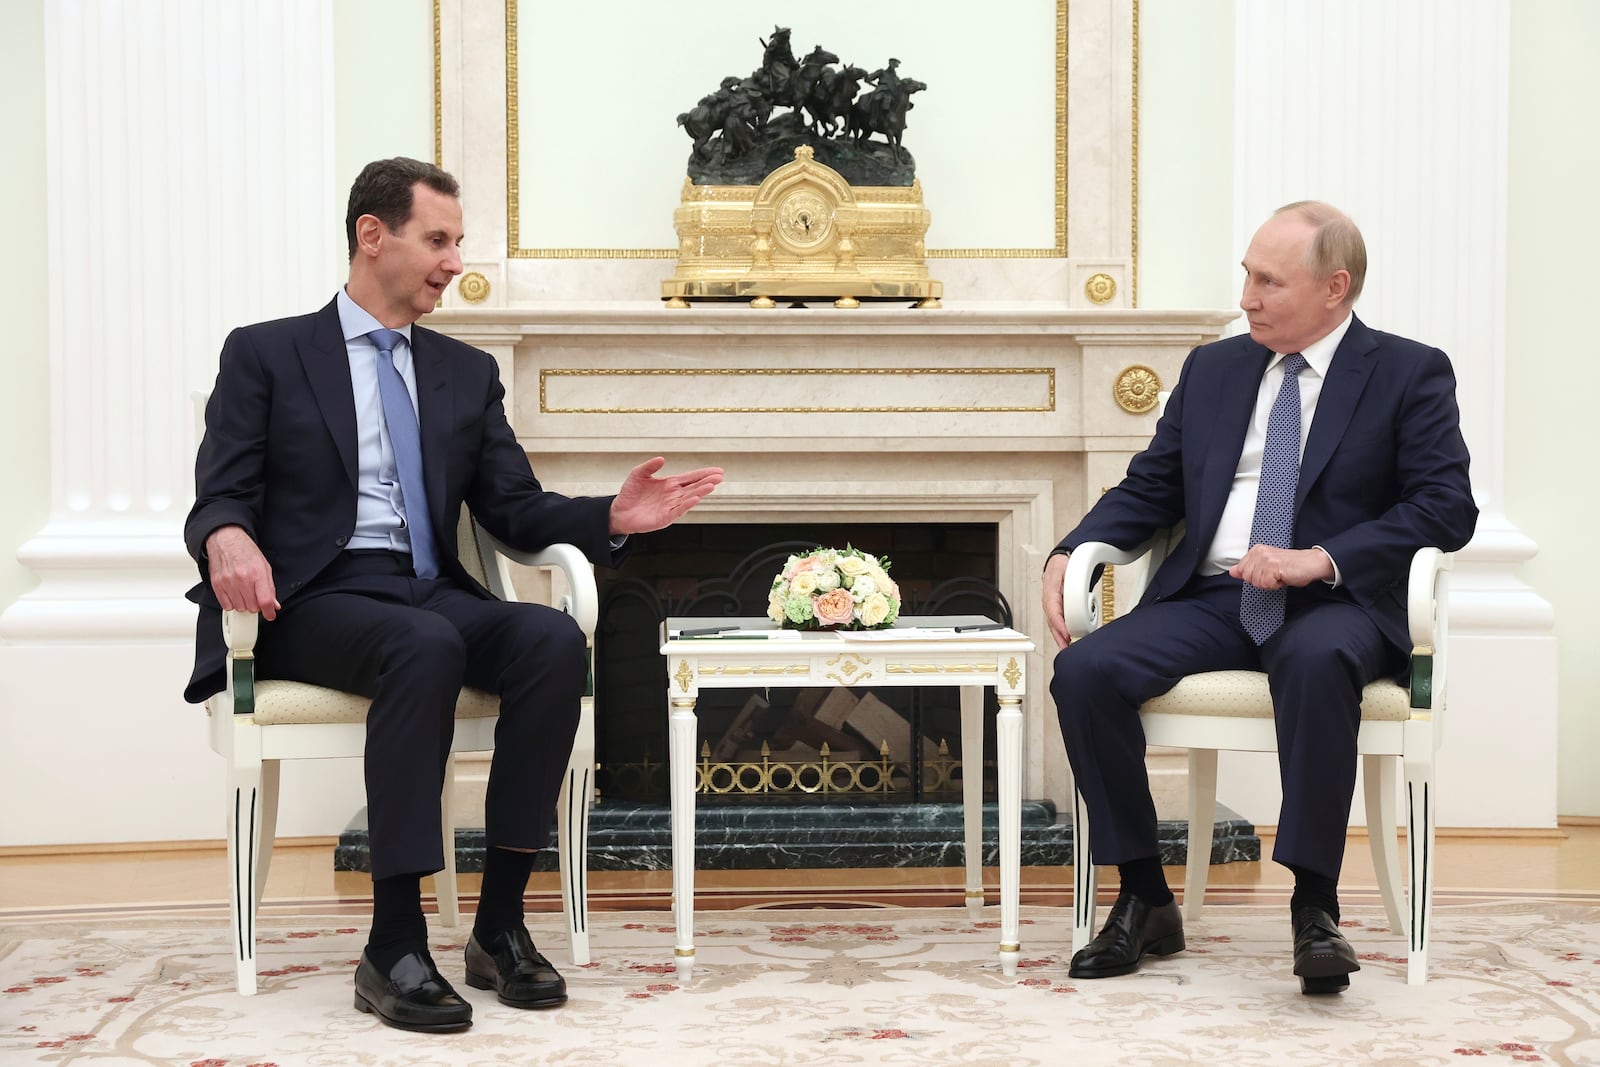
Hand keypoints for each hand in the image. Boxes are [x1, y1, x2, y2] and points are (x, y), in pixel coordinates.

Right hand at [205, 525, 279, 620]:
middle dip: (256, 605)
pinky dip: (232, 603)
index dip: (269, 612)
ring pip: (239, 608)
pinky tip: (235, 594)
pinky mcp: (217, 585)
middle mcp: (242, 579)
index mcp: (257, 573)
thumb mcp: (264, 567)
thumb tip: (273, 604)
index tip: (270, 615)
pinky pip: (226, 605)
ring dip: (244, 604)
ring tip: (244, 592)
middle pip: (252, 607)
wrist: (226, 541)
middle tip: (255, 596)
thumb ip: (270, 587)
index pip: (265, 601)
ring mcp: (228, 582)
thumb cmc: (245, 552)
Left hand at [608, 458, 724, 534]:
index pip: (691, 477)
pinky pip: (678, 510)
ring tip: (711, 485)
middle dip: (707, 481)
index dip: (704, 474)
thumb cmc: (630, 493)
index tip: (718, 470)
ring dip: (700, 492)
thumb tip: (662, 458)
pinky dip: (687, 505)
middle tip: (719, 476)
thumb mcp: (638, 474)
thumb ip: (650, 466)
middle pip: (694, 487)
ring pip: (689, 498)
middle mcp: (674, 495)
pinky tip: (695, 498)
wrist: (620, 511)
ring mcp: (671, 506)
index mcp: (670, 484)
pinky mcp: (665, 517)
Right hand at [1042, 552, 1071, 650]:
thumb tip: (1078, 593)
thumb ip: (1072, 581)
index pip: (1053, 611)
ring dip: (1060, 638)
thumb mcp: (1068, 570)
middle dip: (1059, 637)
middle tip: (1067, 648)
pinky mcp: (1056, 610)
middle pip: (1052, 623)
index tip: (1066, 634)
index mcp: (1050, 593)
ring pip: (1054, 625)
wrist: (1058, 563)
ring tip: (1067, 650)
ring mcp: (1051, 607)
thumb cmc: (1062, 567)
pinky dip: (1061, 634)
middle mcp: (1049, 602)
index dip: (1059, 624)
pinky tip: (1067, 642)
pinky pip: (1057, 624)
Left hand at [1228, 545, 1332, 590]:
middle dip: (1261, 581)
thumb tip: (1233, 571)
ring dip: (1269, 583)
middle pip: (1247, 577)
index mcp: (1256, 550)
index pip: (1241, 570)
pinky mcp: (1274, 567)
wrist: (1311, 564)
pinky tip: (1283, 578)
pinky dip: (1276, 585)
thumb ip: (1248, 568)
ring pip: (1256, 582)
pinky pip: (1266, 585)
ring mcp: (1266, 559)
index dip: (1255, 576)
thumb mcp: (1266, 565)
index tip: (1267, 572)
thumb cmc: (1292, 566)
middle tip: (1275, 575)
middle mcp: (1260, 552)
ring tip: (1280, 576)